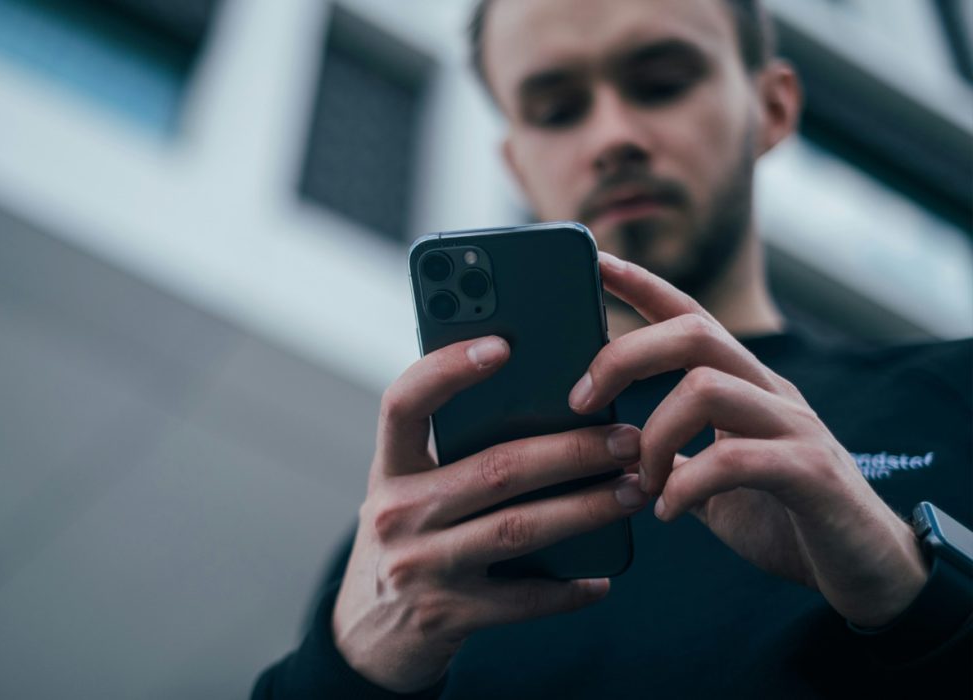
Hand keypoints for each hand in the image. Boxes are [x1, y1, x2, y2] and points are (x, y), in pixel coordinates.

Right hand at [332, 336, 649, 692]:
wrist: (366, 638)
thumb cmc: (406, 542)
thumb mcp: (409, 492)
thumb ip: (452, 456)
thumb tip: (548, 411)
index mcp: (389, 469)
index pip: (404, 402)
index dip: (447, 369)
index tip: (502, 344)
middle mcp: (397, 513)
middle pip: (495, 468)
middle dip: (571, 449)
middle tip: (626, 438)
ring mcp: (420, 567)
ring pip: (519, 527)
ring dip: (586, 508)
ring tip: (632, 491)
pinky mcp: (446, 616)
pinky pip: (522, 600)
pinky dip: (567, 589)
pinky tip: (600, 578)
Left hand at [568, 252, 927, 627]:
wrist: (869, 572)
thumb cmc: (787, 521)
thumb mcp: (715, 483)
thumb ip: (676, 459)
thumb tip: (617, 451)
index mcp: (746, 387)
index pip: (691, 317)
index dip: (643, 285)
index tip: (596, 261)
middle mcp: (771, 393)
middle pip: (693, 333)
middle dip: (624, 356)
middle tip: (579, 400)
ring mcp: (795, 428)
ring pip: (707, 387)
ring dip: (653, 436)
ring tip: (640, 482)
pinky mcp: (812, 473)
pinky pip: (734, 459)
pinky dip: (686, 486)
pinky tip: (668, 512)